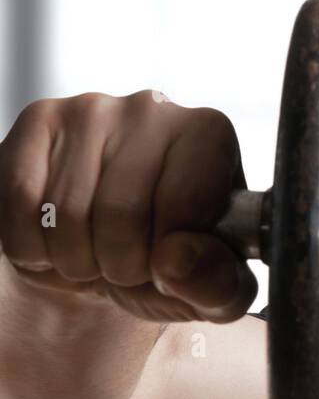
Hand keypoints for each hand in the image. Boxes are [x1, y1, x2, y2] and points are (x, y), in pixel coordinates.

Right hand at [0, 90, 257, 322]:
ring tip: (96, 253)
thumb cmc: (173, 262)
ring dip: (76, 260)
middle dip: (120, 265)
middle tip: (127, 265)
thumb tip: (177, 259)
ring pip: (67, 212)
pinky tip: (56, 240)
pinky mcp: (38, 122)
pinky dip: (33, 246)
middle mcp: (154, 110)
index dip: (168, 257)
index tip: (168, 261)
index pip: (184, 206)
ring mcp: (91, 110)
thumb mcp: (215, 289)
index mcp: (210, 136)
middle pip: (121, 212)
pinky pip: (20, 203)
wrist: (110, 255)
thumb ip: (217, 283)